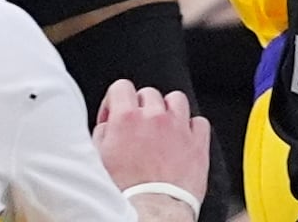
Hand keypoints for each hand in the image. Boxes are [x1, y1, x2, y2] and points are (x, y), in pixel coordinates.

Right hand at [91, 79, 211, 206]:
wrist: (152, 211)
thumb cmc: (125, 192)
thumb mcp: (98, 159)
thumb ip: (103, 133)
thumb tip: (108, 125)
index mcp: (127, 119)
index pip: (121, 87)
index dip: (116, 101)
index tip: (116, 115)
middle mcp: (154, 117)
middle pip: (149, 94)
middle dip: (141, 108)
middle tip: (137, 128)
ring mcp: (178, 128)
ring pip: (176, 100)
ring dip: (168, 111)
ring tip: (162, 129)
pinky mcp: (198, 143)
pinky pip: (199, 122)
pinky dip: (191, 127)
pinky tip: (183, 139)